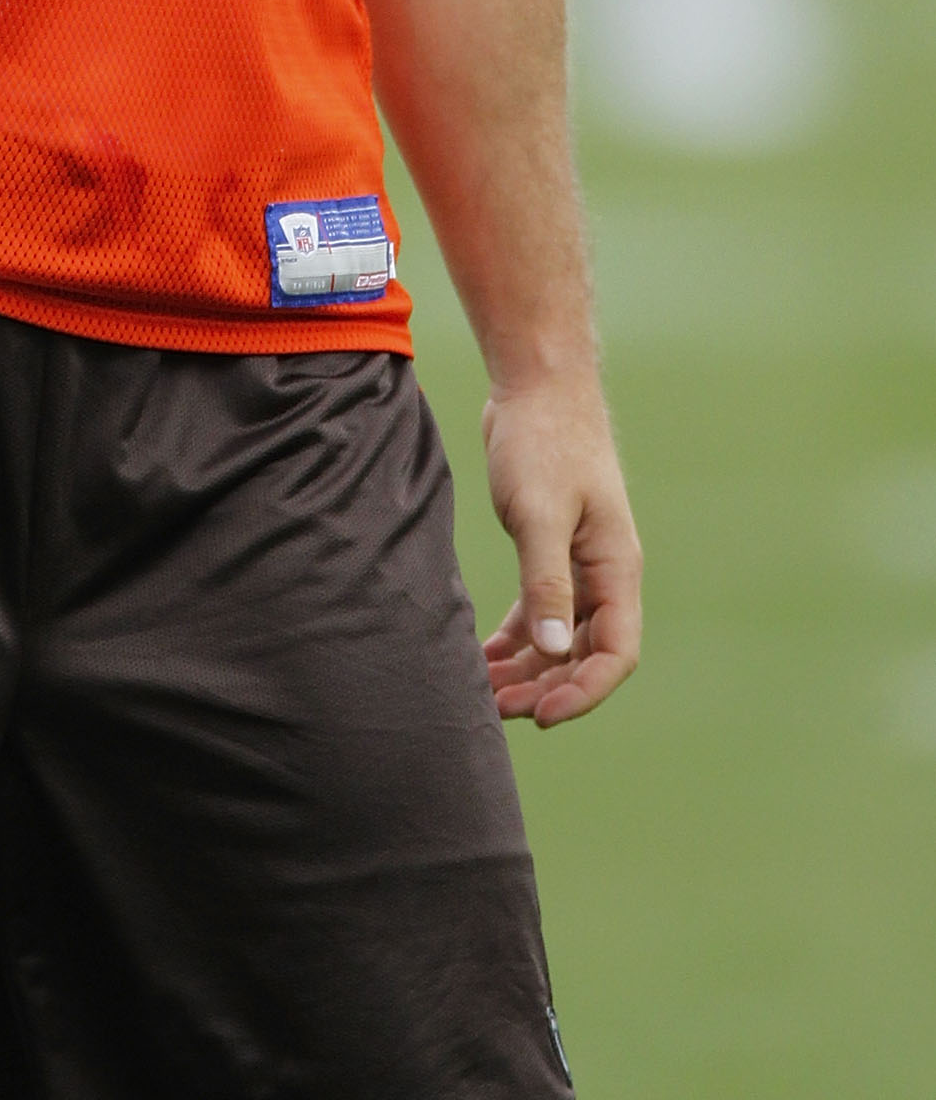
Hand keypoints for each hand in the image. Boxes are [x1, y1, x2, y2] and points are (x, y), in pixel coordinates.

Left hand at [480, 370, 641, 726]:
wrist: (538, 384)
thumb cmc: (544, 441)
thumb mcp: (540, 514)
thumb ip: (546, 582)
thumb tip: (552, 649)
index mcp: (616, 567)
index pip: (615, 652)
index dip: (582, 691)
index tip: (541, 715)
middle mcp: (604, 571)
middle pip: (585, 652)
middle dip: (545, 686)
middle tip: (496, 708)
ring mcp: (579, 559)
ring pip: (559, 634)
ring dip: (528, 667)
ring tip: (483, 691)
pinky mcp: (550, 545)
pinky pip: (539, 607)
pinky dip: (517, 636)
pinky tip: (486, 656)